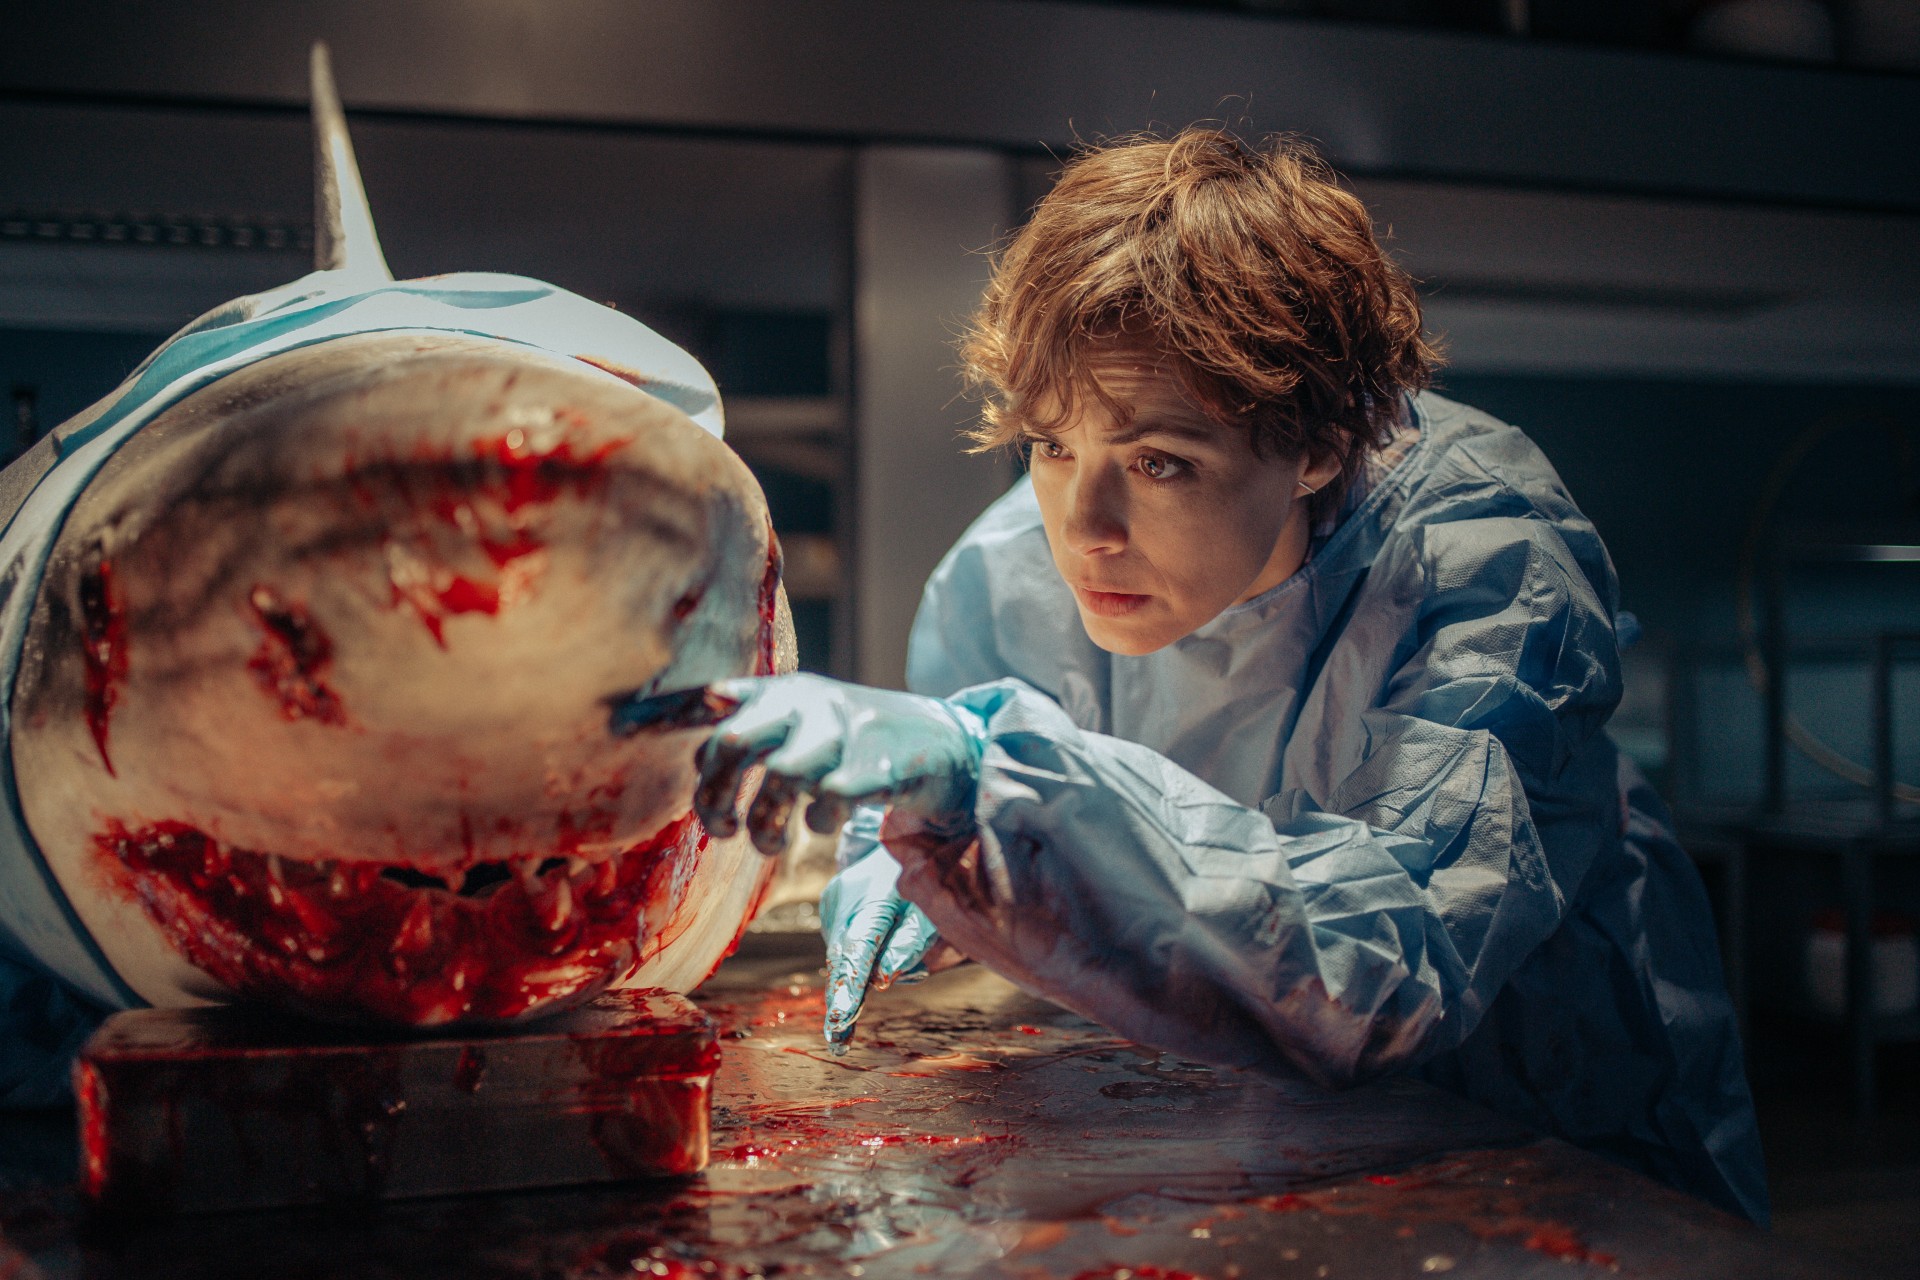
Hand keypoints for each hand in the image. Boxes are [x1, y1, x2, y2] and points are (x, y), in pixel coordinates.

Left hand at [692, 674, 985, 856]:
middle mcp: (809, 702)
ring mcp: (845, 728)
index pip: (718, 718)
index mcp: (785, 691)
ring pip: (780, 774)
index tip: (711, 802)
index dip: (703, 769)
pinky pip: (830, 797)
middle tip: (723, 831)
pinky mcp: (878, 762)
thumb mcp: (806, 719)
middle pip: (733, 741)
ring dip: (765, 824)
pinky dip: (818, 821)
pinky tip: (822, 824)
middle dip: (715, 796)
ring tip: (769, 843)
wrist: (945, 742)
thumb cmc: (861, 741)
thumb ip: (754, 724)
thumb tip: (700, 755)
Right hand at [819, 844, 940, 1046]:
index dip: (850, 988)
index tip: (840, 1020)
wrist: (915, 828)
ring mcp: (835, 901)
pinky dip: (858, 955)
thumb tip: (882, 979)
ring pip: (844, 951)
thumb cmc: (936, 870)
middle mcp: (844, 900)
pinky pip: (845, 940)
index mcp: (872, 899)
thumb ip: (910, 942)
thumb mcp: (935, 906)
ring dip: (856, 974)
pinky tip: (876, 954)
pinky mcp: (834, 904)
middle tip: (839, 1040)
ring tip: (865, 991)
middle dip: (843, 997)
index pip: (858, 952)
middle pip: (843, 957)